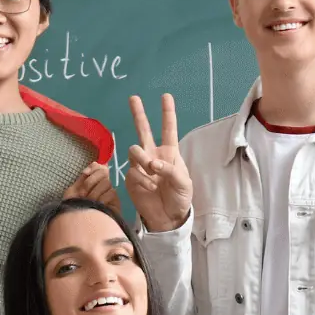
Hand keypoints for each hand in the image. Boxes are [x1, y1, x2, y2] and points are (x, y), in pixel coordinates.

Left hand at [62, 162, 119, 214]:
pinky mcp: (116, 203)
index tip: (84, 173)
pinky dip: (102, 199)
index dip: (93, 168)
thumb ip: (83, 177)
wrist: (76, 225)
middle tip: (83, 194)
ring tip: (89, 202)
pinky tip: (97, 206)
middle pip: (104, 172)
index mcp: (94, 181)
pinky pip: (112, 193)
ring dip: (94, 192)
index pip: (100, 166)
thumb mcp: (74, 190)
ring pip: (107, 182)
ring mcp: (111, 194)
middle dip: (90, 182)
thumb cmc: (73, 209)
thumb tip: (95, 163)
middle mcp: (105, 185)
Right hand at [124, 94, 192, 233]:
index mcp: (169, 153)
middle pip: (143, 130)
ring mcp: (140, 165)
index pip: (168, 129)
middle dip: (138, 113)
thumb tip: (152, 164)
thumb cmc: (180, 197)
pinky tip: (150, 187)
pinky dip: (142, 178)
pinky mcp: (131, 177)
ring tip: (151, 170)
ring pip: (134, 150)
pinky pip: (132, 171)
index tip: (166, 96)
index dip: (167, 113)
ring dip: (142, 157)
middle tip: (133, 98)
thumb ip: (169, 170)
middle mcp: (153, 155)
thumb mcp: (183, 183)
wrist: (168, 217)